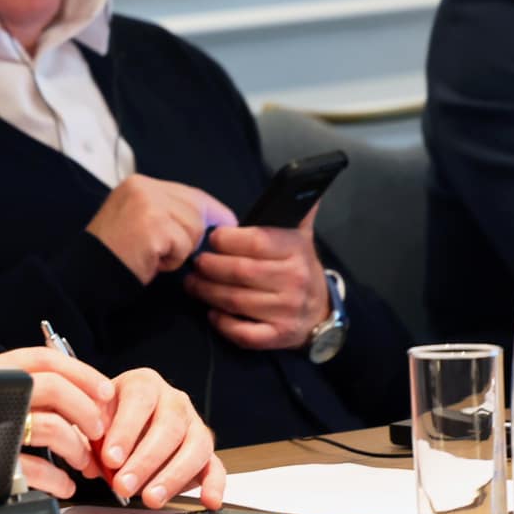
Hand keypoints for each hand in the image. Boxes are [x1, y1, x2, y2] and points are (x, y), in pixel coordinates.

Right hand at [0, 347, 113, 496]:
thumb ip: (23, 390)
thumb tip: (79, 399)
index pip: (43, 359)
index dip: (81, 372)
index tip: (105, 390)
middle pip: (54, 388)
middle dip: (87, 411)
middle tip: (98, 429)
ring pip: (53, 429)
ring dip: (78, 449)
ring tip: (82, 462)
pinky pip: (39, 471)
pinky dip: (59, 481)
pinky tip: (63, 485)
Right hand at [86, 176, 235, 283]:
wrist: (88, 273)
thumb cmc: (115, 252)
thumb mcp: (138, 219)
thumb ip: (168, 211)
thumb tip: (216, 219)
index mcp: (138, 183)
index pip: (189, 192)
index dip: (211, 210)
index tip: (226, 221)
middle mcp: (143, 187)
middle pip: (196, 209)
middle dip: (189, 235)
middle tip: (161, 250)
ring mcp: (148, 204)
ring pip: (194, 228)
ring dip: (179, 249)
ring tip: (152, 254)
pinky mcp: (155, 225)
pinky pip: (185, 246)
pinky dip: (172, 260)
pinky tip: (151, 261)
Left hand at [94, 367, 224, 508]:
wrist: (125, 421)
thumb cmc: (108, 419)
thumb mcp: (93, 419)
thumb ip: (89, 437)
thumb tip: (90, 464)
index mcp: (143, 383)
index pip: (139, 400)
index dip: (125, 430)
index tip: (110, 458)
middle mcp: (173, 400)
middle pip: (169, 427)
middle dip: (145, 461)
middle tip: (124, 486)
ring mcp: (194, 424)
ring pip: (194, 447)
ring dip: (172, 477)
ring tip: (151, 498)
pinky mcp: (207, 451)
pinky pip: (216, 466)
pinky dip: (214, 485)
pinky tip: (208, 500)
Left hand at [183, 206, 328, 349]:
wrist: (320, 311)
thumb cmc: (297, 267)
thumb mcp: (299, 237)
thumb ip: (294, 210)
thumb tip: (302, 178)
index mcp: (295, 251)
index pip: (255, 242)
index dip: (225, 240)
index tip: (211, 238)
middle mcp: (294, 280)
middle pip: (239, 272)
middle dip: (209, 266)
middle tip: (195, 262)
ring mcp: (286, 310)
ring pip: (235, 300)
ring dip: (207, 292)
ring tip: (193, 283)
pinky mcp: (279, 336)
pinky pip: (244, 332)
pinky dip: (224, 323)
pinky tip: (212, 312)